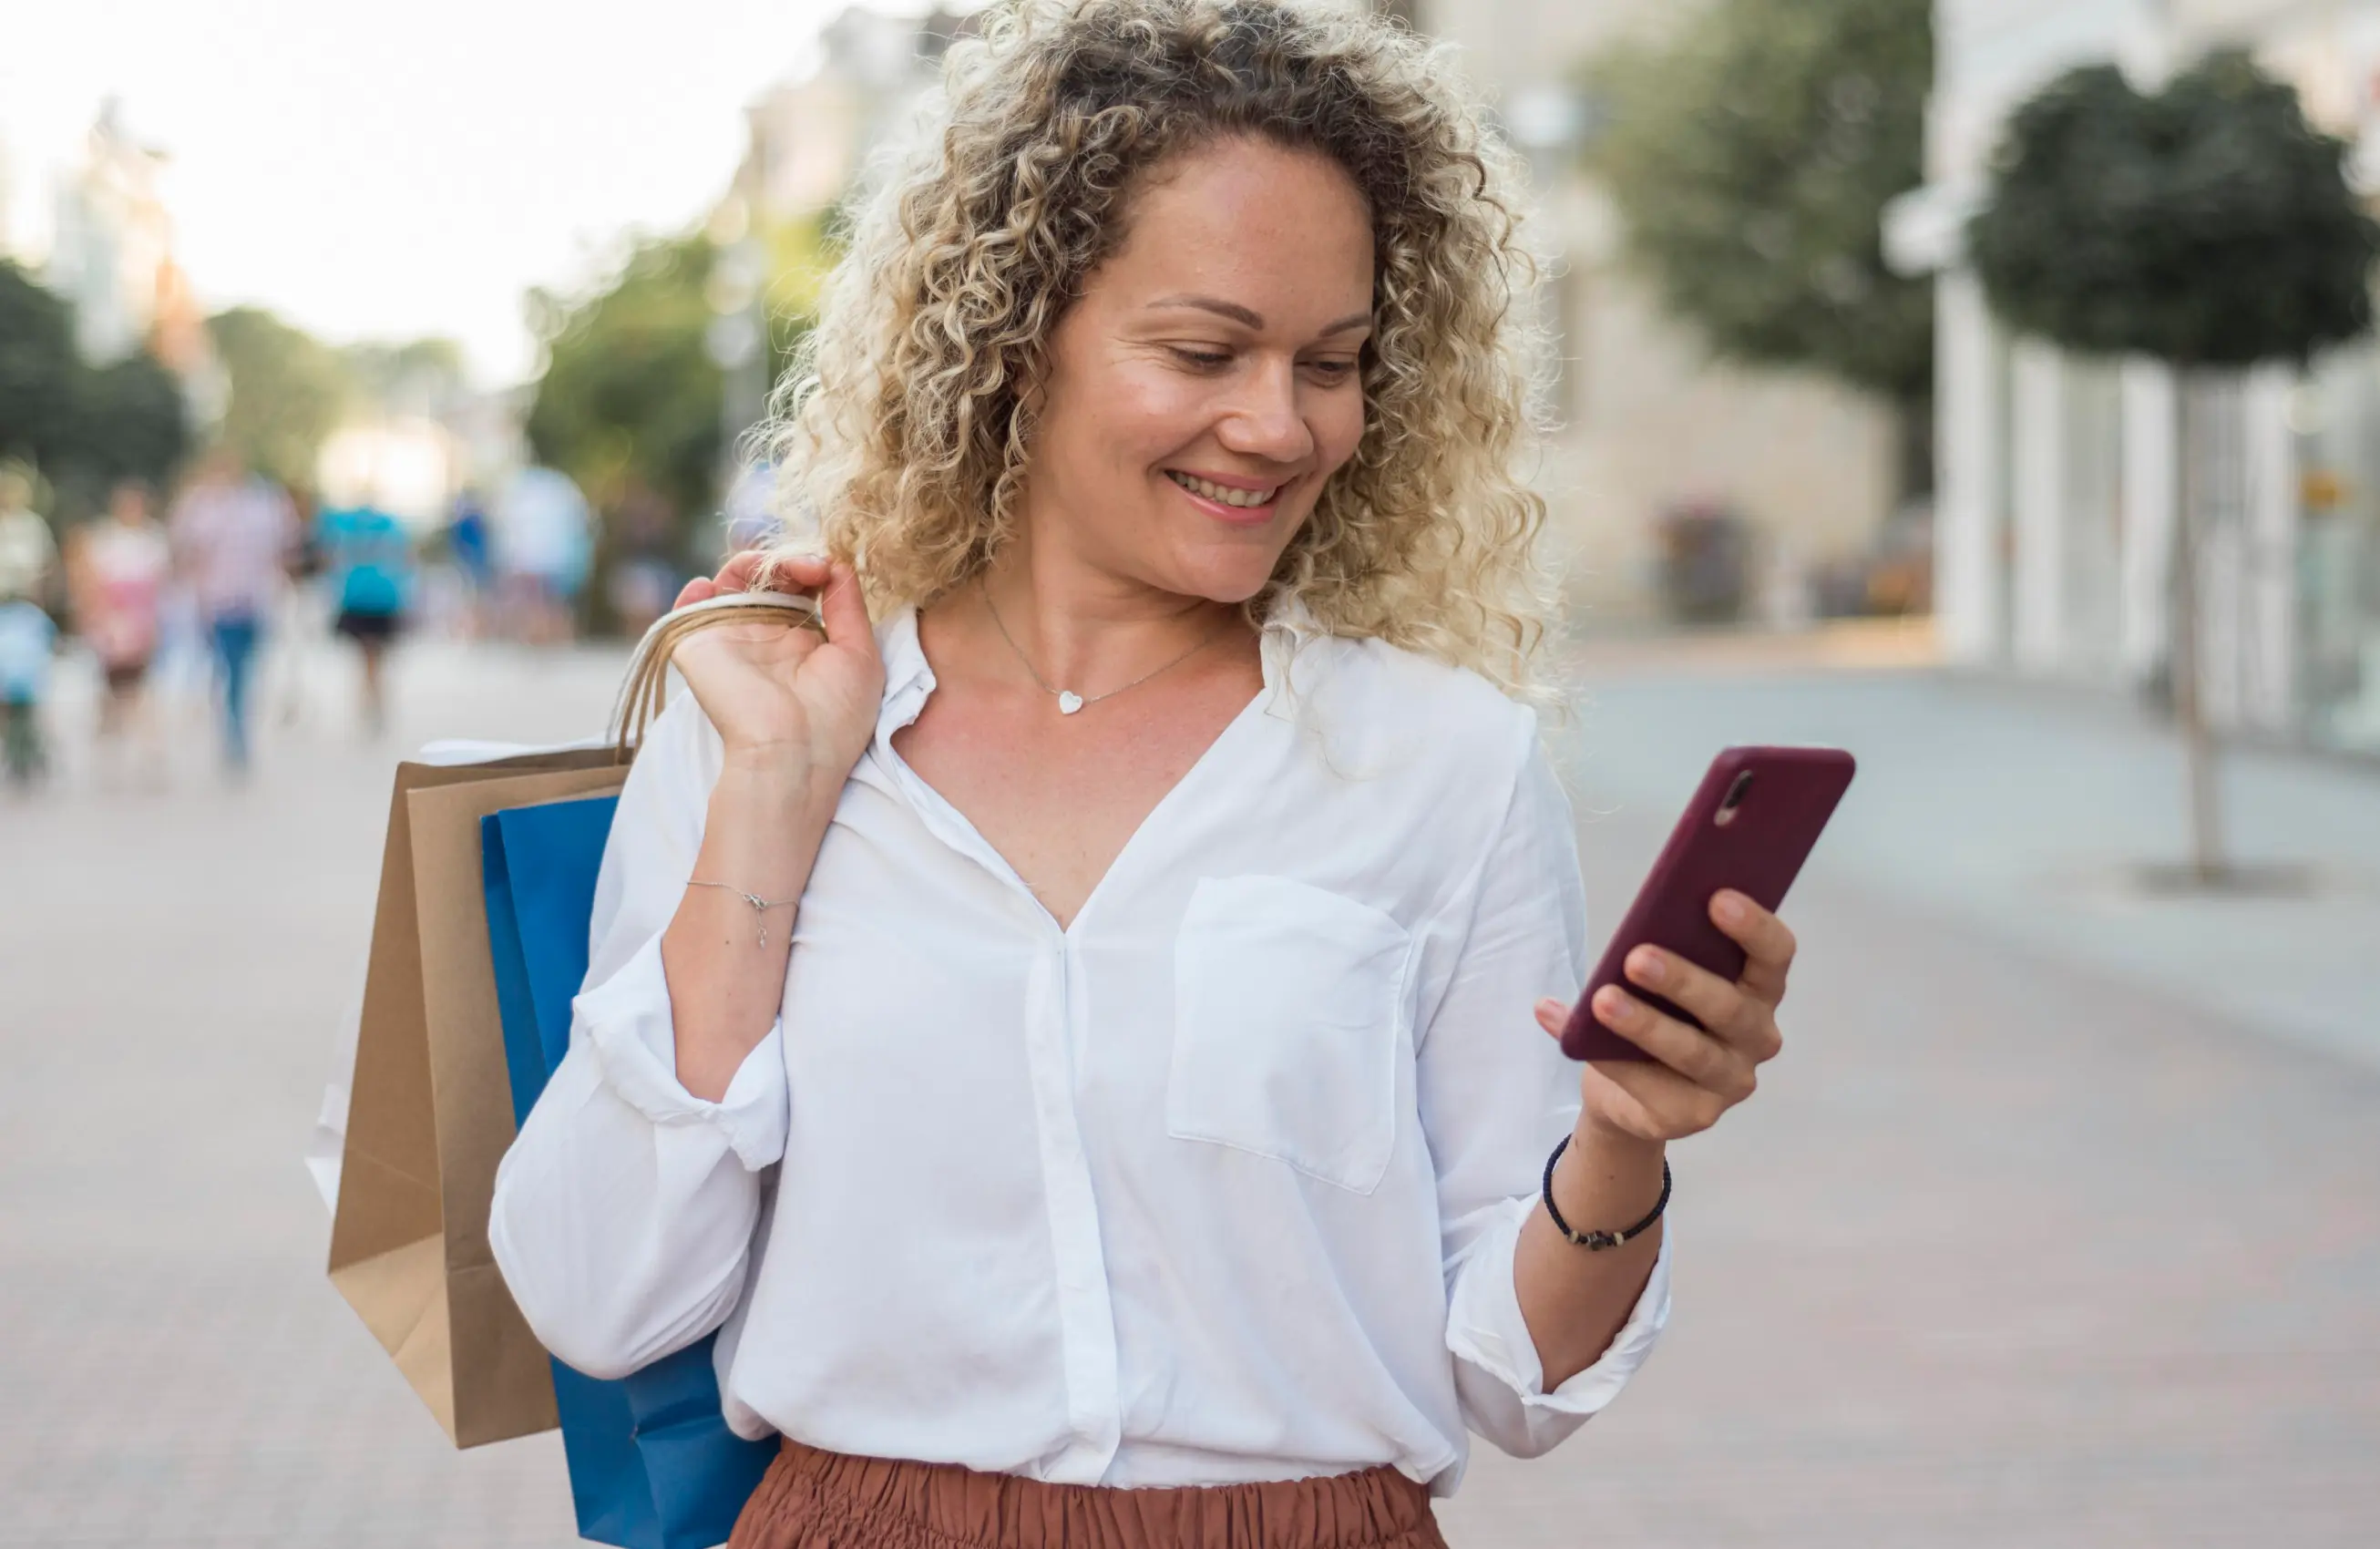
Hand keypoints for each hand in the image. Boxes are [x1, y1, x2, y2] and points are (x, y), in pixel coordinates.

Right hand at [668, 554, 882, 789]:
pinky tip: (713, 585)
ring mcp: (731, 641)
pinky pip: (688, 610)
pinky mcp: (700, 648)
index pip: (799, 588)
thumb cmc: (835, 717)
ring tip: (781, 568)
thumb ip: (849, 606)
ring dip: (754, 563)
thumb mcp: (860, 654)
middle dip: (787, 561)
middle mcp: (764, 639)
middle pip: (766, 578)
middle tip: (810, 568)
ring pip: (731, 583)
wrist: (793, 755)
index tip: (827, 568)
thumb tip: (837, 564)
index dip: (811, 567)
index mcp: (801, 642)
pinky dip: (695, 592)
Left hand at [1533, 890, 1793, 1145]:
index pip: (1774, 955)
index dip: (1753, 927)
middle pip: (1730, 1007)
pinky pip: (1651, 1085)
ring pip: (1692, 1051)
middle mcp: (1757, 1035)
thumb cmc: (1657, 1013)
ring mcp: (1731, 1080)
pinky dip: (1609, 1059)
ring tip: (1601, 1000)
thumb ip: (1656, 951)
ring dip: (1644, 1024)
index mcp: (1758, 989)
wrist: (1630, 1092)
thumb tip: (1626, 935)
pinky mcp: (1696, 1114)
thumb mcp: (1660, 979)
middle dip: (1683, 980)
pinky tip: (1571, 1032)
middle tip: (1636, 957)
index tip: (1716, 898)